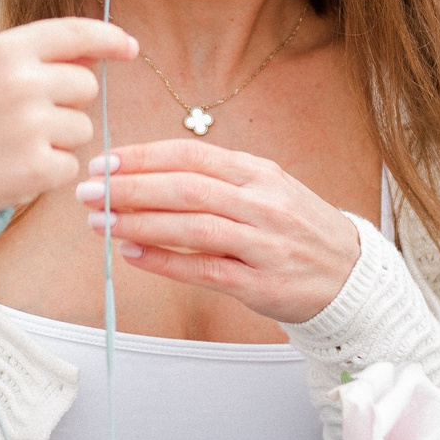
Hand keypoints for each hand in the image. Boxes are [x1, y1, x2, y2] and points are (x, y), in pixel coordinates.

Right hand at [0, 17, 137, 255]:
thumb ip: (28, 64)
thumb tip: (89, 68)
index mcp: (6, 48)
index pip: (76, 33)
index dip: (109, 39)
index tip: (130, 48)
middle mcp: (23, 80)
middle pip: (86, 87)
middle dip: (65, 105)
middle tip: (20, 123)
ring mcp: (30, 124)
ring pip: (80, 129)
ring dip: (55, 142)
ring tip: (4, 148)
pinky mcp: (34, 167)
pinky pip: (69, 167)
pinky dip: (46, 175)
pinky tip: (6, 173)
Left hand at [75, 137, 360, 324]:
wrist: (351, 276)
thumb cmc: (296, 230)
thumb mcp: (267, 189)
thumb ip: (217, 179)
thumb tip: (148, 173)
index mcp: (260, 173)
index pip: (193, 155)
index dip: (143, 156)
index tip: (104, 162)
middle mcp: (263, 203)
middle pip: (186, 188)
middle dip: (130, 188)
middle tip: (88, 191)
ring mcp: (264, 244)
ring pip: (192, 227)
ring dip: (139, 224)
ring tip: (99, 223)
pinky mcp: (261, 284)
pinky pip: (204, 270)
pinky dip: (164, 262)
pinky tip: (131, 255)